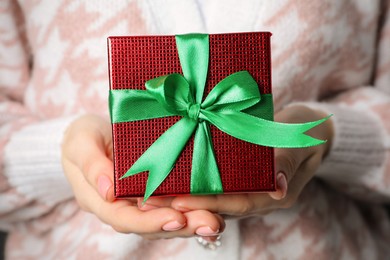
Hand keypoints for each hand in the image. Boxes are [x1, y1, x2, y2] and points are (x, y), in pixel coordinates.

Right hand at [61, 114, 224, 238]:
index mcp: (100, 200)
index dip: (150, 222)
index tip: (176, 219)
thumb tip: (108, 192)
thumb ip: (91, 165)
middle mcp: (122, 208)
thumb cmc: (85, 136)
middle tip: (209, 224)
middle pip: (151, 225)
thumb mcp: (81, 142)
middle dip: (181, 227)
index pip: (124, 218)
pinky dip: (193, 210)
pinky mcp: (155, 193)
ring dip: (192, 223)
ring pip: (166, 220)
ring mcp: (140, 203)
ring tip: (216, 222)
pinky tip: (216, 211)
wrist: (95, 134)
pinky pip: (173, 206)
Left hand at [142, 105, 332, 217]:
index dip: (209, 204)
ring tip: (150, 191)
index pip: (239, 204)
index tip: (178, 201)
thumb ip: (287, 161)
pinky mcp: (238, 177)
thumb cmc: (307, 131)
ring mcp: (247, 188)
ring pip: (212, 197)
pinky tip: (168, 176)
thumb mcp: (300, 141)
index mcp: (276, 194)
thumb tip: (277, 188)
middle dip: (185, 204)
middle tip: (150, 199)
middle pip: (218, 206)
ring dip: (182, 195)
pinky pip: (214, 183)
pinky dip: (191, 182)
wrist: (307, 127)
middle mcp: (258, 197)